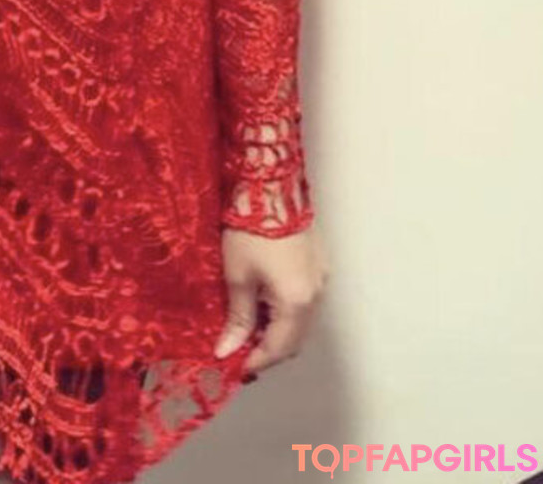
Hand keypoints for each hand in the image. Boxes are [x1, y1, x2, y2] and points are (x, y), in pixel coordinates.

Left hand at [213, 220, 329, 376]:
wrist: (270, 185)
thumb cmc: (250, 230)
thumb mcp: (238, 276)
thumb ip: (238, 318)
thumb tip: (228, 351)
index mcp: (298, 302)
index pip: (279, 348)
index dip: (255, 361)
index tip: (233, 365)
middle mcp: (317, 295)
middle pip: (295, 339)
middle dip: (268, 348)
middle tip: (239, 347)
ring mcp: (322, 278)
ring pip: (301, 320)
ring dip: (278, 329)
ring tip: (248, 325)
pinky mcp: (319, 263)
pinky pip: (305, 300)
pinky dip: (286, 310)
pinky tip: (264, 301)